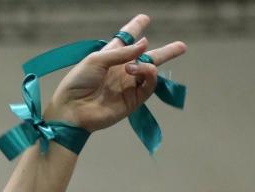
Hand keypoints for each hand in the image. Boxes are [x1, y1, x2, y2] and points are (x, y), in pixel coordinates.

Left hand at [45, 14, 186, 132]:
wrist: (72, 110)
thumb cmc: (78, 82)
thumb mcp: (97, 59)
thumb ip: (122, 52)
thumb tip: (146, 43)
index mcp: (109, 57)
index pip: (126, 40)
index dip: (135, 29)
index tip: (144, 18)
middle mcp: (121, 70)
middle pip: (148, 58)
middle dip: (165, 52)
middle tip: (182, 46)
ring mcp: (128, 85)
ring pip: (151, 72)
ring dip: (148, 64)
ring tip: (135, 66)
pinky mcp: (133, 100)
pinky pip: (149, 86)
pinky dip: (148, 75)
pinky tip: (137, 70)